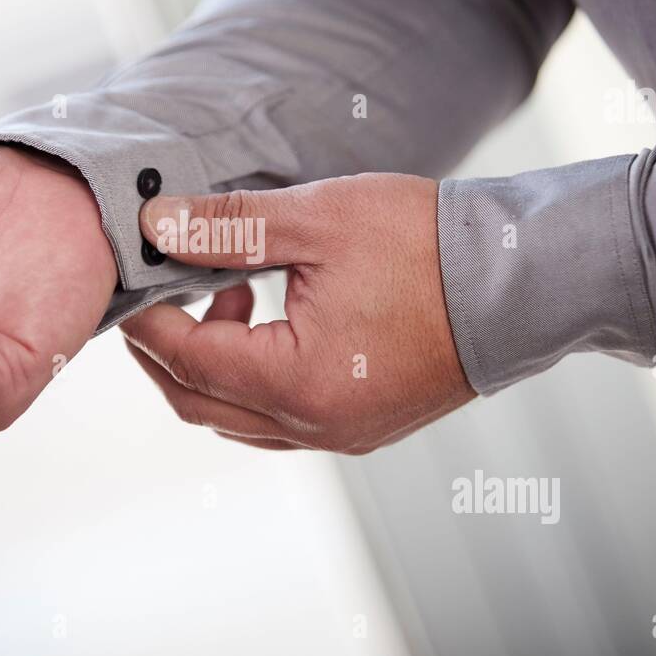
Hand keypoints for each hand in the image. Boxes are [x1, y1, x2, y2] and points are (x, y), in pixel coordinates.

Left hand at [120, 175, 473, 453]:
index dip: (147, 320)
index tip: (131, 276)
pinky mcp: (365, 425)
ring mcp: (344, 434)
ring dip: (211, 365)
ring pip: (239, 419)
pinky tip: (268, 322)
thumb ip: (228, 228)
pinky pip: (281, 418)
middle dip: (165, 350)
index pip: (188, 360)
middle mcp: (317, 426)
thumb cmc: (429, 245)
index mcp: (299, 383)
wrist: (524, 279)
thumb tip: (155, 227)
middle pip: (201, 404)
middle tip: (156, 293)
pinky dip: (253, 378)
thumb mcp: (318, 221)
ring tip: (226, 293)